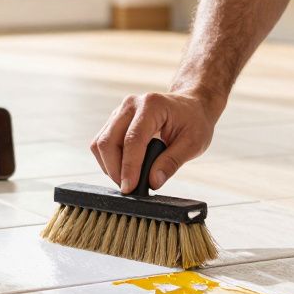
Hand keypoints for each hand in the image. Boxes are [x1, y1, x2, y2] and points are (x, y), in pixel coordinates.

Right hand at [91, 92, 216, 192]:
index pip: (132, 140)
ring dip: (109, 166)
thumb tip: (153, 182)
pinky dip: (109, 160)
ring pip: (100, 143)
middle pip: (108, 141)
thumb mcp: (193, 143)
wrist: (191, 105)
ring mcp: (120, 111)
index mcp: (152, 106)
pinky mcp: (115, 120)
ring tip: (128, 179)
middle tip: (129, 188)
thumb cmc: (194, 121)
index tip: (129, 188)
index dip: (129, 167)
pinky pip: (102, 142)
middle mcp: (131, 105)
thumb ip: (172, 162)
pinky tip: (124, 169)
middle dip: (114, 169)